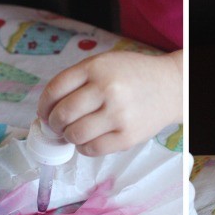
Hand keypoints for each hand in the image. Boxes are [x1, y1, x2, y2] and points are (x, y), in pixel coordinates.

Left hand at [38, 50, 181, 155]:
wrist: (170, 87)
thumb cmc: (133, 76)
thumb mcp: (105, 64)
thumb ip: (78, 81)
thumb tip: (49, 111)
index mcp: (97, 68)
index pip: (55, 90)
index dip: (44, 106)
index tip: (45, 113)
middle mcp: (107, 90)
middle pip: (62, 115)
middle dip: (54, 124)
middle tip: (58, 126)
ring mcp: (118, 115)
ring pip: (75, 135)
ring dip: (69, 137)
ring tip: (75, 133)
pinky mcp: (127, 137)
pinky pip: (93, 149)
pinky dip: (84, 148)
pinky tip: (88, 141)